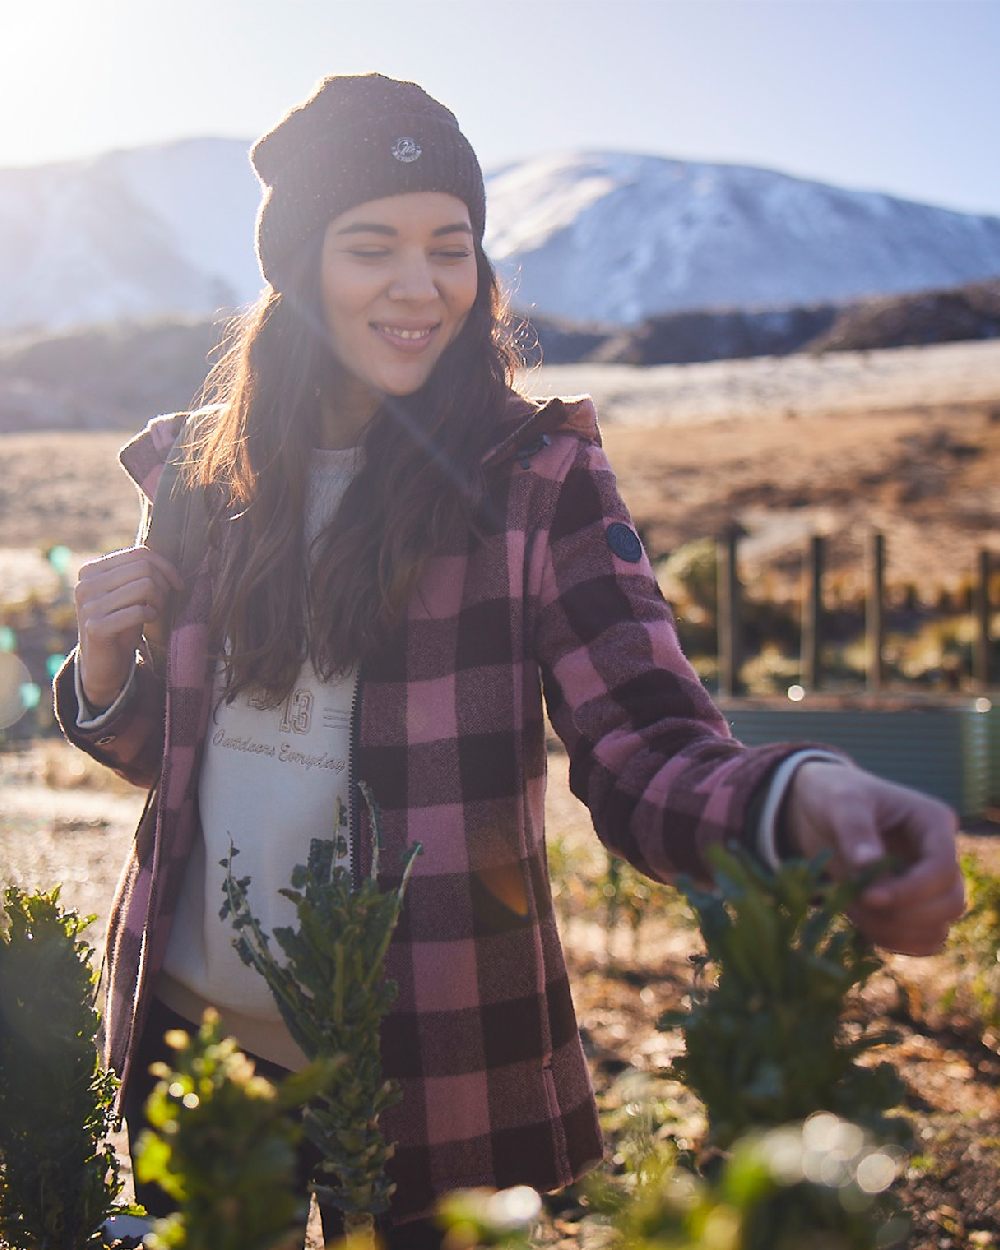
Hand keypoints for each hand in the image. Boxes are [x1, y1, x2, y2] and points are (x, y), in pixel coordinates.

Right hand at [74, 545, 183, 709]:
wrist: (103, 662)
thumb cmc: (121, 622)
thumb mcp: (127, 592)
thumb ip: (138, 572)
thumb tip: (166, 559)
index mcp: (91, 570)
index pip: (139, 553)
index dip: (166, 567)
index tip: (177, 584)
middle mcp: (85, 584)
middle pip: (144, 568)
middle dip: (164, 584)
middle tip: (164, 602)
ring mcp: (88, 605)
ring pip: (145, 586)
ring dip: (160, 600)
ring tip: (156, 611)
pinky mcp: (95, 627)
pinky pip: (138, 610)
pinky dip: (151, 614)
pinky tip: (149, 620)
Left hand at [783, 761, 964, 955]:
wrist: (817, 810)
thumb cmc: (833, 795)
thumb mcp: (841, 802)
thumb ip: (855, 830)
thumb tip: (867, 865)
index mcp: (933, 823)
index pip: (942, 868)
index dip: (912, 890)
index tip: (870, 896)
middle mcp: (938, 856)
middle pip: (950, 903)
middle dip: (905, 914)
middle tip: (857, 902)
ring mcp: (927, 885)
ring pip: (936, 928)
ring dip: (895, 931)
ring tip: (852, 909)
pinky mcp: (910, 907)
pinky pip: (918, 940)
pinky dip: (893, 941)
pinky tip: (860, 923)